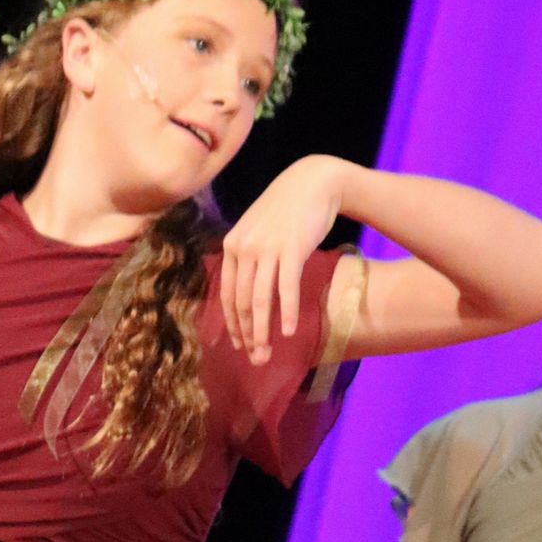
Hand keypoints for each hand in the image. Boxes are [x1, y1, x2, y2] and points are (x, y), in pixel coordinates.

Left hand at [220, 155, 346, 365]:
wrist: (313, 181)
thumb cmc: (287, 211)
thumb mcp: (258, 231)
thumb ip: (248, 257)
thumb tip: (245, 291)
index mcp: (232, 246)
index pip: (228, 294)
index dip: (233, 324)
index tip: (240, 345)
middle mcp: (244, 248)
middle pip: (243, 302)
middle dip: (247, 335)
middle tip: (255, 359)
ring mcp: (267, 249)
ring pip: (261, 301)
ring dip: (263, 332)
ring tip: (266, 354)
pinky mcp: (291, 249)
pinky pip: (286, 289)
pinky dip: (288, 313)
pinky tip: (290, 332)